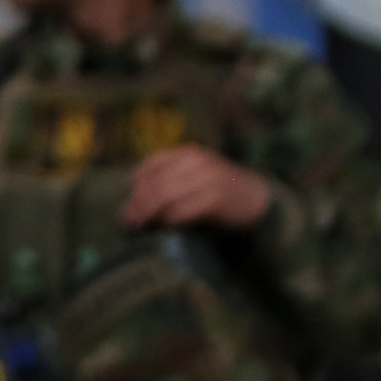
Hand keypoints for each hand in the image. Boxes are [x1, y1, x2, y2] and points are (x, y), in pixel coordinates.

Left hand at [123, 147, 269, 232]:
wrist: (254, 197)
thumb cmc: (215, 189)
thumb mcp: (191, 175)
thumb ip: (166, 182)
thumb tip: (132, 202)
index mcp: (187, 153)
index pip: (150, 166)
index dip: (135, 187)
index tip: (127, 204)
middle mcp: (196, 162)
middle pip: (155, 184)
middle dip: (137, 204)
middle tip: (126, 221)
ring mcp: (208, 179)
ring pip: (166, 197)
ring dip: (148, 214)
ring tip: (138, 226)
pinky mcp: (216, 199)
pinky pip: (184, 210)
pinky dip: (170, 219)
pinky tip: (164, 227)